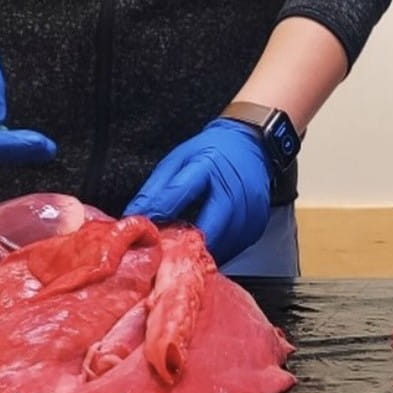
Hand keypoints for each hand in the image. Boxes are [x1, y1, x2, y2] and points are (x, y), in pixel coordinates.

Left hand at [123, 120, 270, 265]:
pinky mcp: (257, 224)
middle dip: (185, 244)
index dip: (161, 216)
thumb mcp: (179, 160)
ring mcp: (250, 208)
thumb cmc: (213, 151)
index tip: (149, 234)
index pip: (180, 193)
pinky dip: (220, 249)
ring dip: (203, 250)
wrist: (250, 142)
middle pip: (207, 230)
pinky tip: (210, 241)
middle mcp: (233, 188)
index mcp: (208, 165)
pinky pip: (236, 248)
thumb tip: (134, 216)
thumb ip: (157, 188)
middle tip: (170, 250)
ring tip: (189, 245)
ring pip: (222, 246)